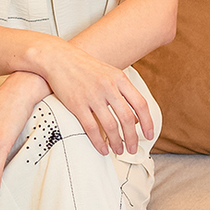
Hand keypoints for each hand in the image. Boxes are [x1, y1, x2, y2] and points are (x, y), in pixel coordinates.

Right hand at [27, 38, 154, 156]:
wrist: (59, 59)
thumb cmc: (85, 67)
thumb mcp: (109, 73)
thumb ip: (123, 92)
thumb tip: (135, 118)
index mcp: (119, 79)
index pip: (140, 104)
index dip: (147, 123)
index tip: (149, 135)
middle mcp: (108, 87)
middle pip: (127, 119)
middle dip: (132, 138)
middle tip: (133, 149)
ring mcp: (92, 96)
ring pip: (111, 126)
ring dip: (117, 142)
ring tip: (119, 150)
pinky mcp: (77, 104)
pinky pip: (91, 128)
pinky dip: (99, 142)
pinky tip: (103, 148)